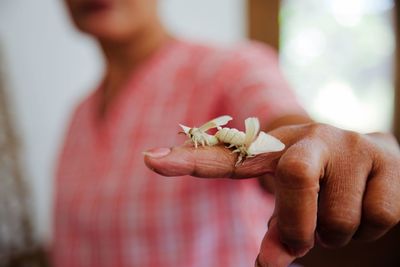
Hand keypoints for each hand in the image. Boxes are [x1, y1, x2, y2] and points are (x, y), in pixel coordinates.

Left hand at [144, 123, 399, 266]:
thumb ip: (275, 232)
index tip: (150, 160)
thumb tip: (268, 265)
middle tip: (305, 236)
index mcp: (277, 148)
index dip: (189, 159)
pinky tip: (369, 205)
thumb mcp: (293, 206)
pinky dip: (370, 229)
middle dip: (299, 225)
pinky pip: (377, 217)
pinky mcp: (390, 155)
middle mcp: (311, 136)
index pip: (227, 155)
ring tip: (338, 214)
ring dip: (336, 233)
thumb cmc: (322, 188)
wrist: (377, 162)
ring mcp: (352, 143)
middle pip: (293, 176)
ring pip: (338, 217)